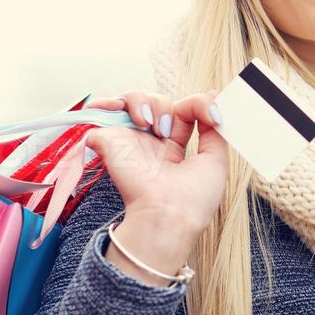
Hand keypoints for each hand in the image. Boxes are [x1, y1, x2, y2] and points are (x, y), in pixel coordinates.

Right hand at [85, 89, 229, 280]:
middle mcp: (149, 142)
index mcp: (173, 147)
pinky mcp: (109, 142)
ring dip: (144, 101)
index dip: (196, 105)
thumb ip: (216, 129)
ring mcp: (128, 141)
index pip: (182, 110)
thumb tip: (216, 98)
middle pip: (156, 101)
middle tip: (167, 128)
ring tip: (148, 123)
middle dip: (166, 104)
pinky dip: (110, 103)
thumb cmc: (195, 198)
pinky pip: (98, 111)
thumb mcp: (216, 160)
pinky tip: (135, 121)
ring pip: (131, 99)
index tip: (211, 116)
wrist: (170, 217)